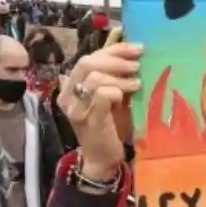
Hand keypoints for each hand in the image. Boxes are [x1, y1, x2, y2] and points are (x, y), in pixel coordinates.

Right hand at [56, 42, 142, 179]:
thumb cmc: (110, 125)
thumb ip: (115, 74)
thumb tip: (131, 50)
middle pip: (87, 63)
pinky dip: (117, 91)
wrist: (103, 158)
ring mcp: (75, 108)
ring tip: (136, 84)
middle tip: (137, 65)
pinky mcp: (88, 120)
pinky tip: (127, 96)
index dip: (114, 49)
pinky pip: (101, 96)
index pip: (89, 57)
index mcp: (72, 84)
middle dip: (116, 60)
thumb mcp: (113, 94)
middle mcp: (68, 94)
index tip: (137, 48)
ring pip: (94, 78)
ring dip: (119, 78)